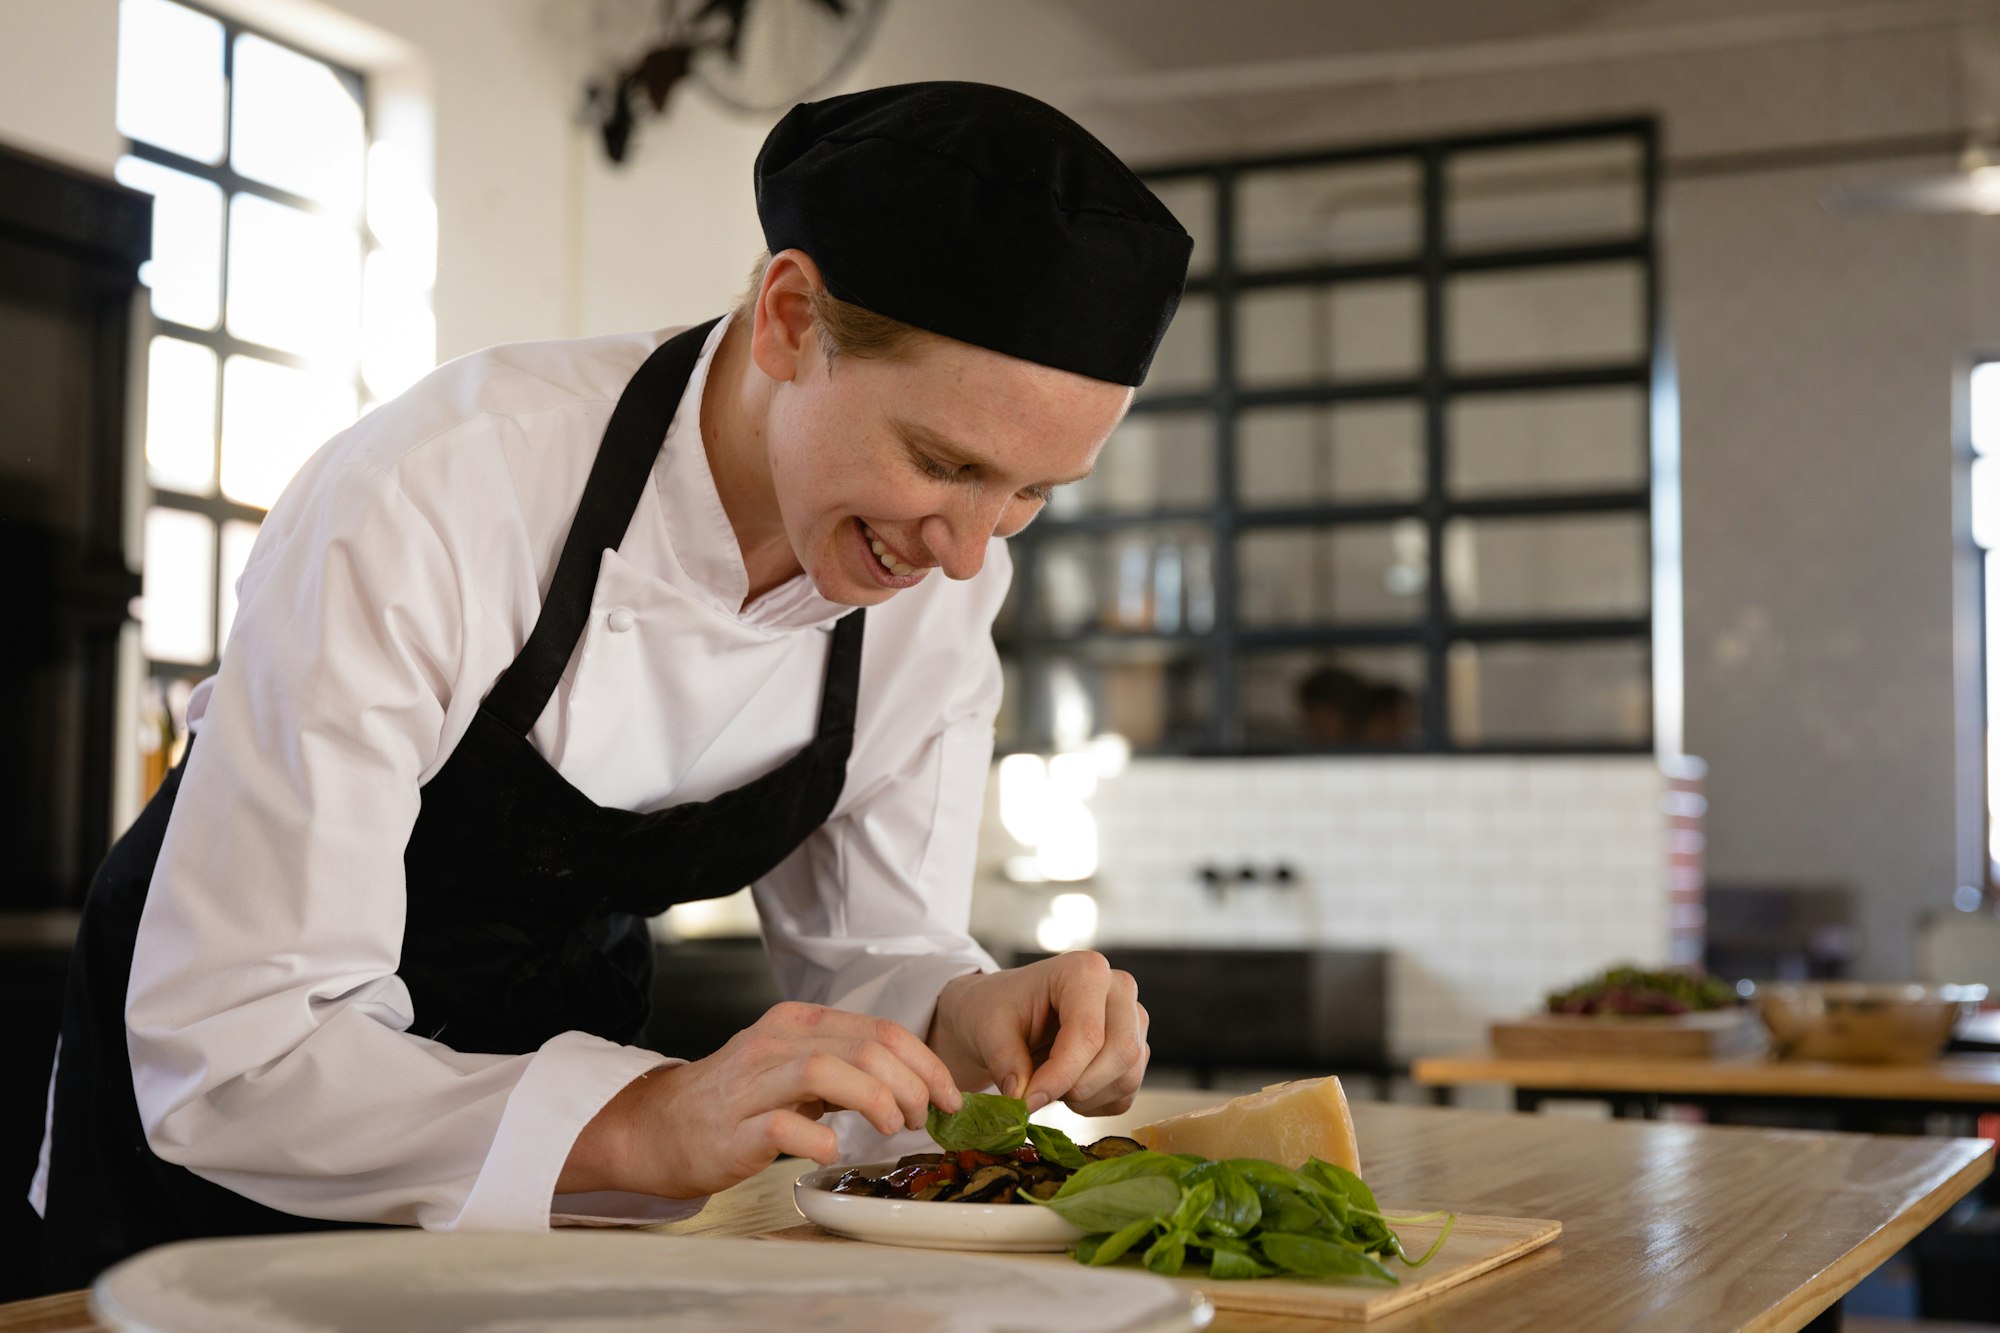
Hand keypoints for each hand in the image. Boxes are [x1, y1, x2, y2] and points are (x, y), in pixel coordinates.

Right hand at [559, 1001, 961, 1197]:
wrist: (659, 1128)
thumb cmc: (737, 1101)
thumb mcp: (794, 1067)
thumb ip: (846, 1066)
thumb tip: (916, 1088)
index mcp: (798, 1022)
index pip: (881, 1029)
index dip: (926, 1063)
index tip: (949, 1096)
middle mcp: (775, 1043)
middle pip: (865, 1047)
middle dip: (911, 1085)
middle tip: (922, 1119)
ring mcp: (752, 1084)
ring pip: (828, 1070)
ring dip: (876, 1101)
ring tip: (891, 1129)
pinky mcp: (734, 1128)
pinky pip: (785, 1126)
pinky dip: (820, 1140)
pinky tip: (832, 1152)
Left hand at [926, 953, 1148, 1116]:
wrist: (1004, 1013)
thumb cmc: (998, 1010)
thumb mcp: (987, 1029)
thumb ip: (1005, 1061)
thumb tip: (1022, 1098)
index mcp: (1084, 970)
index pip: (1089, 1033)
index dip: (1060, 1075)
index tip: (1029, 1099)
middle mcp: (1118, 989)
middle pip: (1122, 1053)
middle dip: (1078, 1087)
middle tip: (1038, 1093)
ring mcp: (1133, 1020)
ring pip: (1127, 1077)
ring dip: (1084, 1098)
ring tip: (1047, 1083)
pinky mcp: (1135, 1050)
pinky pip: (1125, 1095)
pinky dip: (1093, 1104)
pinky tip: (1065, 1088)